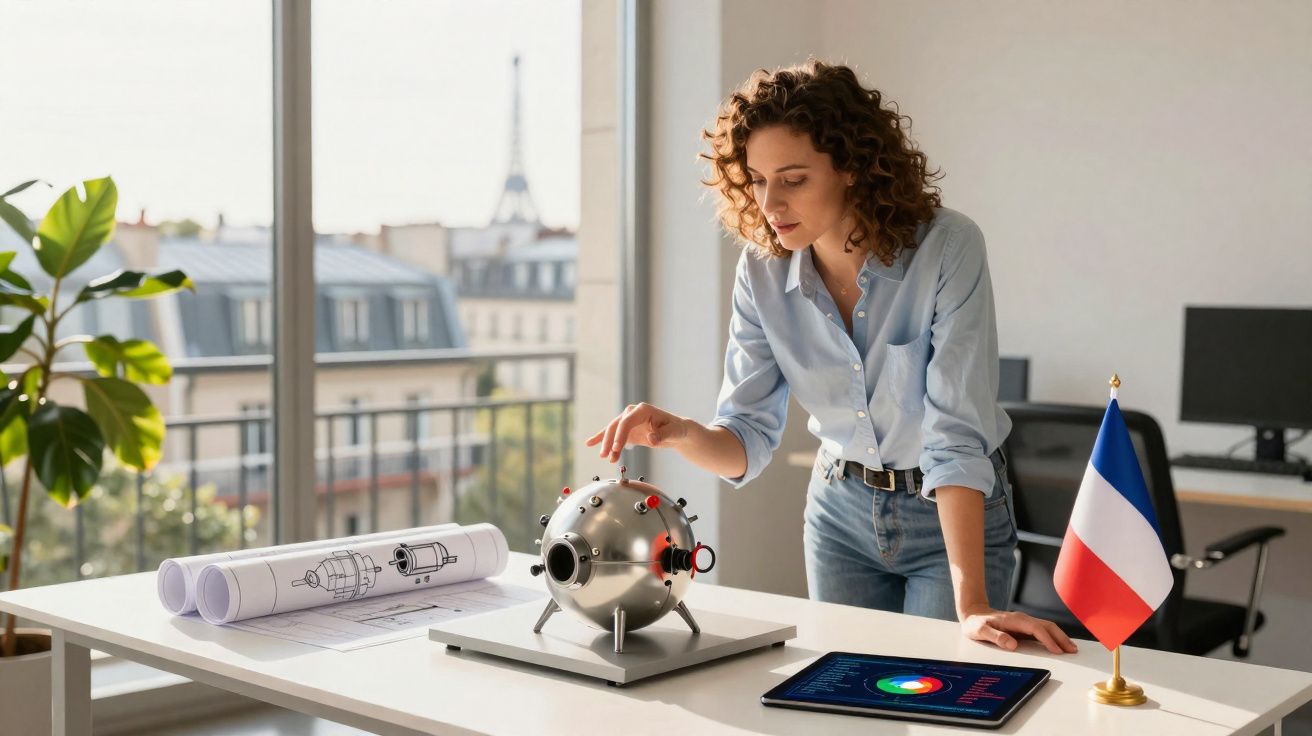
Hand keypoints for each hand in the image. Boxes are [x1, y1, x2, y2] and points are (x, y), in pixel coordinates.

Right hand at [585, 402, 689, 462]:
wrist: (676, 431)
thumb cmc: (676, 429)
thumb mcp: (673, 432)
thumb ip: (663, 435)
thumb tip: (651, 439)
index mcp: (643, 410)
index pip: (627, 422)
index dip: (620, 435)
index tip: (615, 448)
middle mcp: (633, 412)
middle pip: (616, 426)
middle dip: (609, 441)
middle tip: (606, 456)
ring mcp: (628, 420)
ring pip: (612, 431)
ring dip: (606, 444)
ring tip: (604, 457)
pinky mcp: (627, 430)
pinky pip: (612, 434)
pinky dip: (601, 438)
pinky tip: (590, 443)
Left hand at [958, 605, 1078, 654]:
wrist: (972, 613)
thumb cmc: (975, 623)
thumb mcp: (980, 631)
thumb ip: (995, 637)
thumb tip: (1012, 645)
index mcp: (1014, 620)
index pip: (1036, 629)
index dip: (1047, 640)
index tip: (1056, 651)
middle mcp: (1022, 619)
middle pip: (1046, 626)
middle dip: (1060, 637)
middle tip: (1072, 650)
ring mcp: (1024, 622)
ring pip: (1047, 627)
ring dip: (1060, 637)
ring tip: (1071, 648)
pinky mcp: (1024, 627)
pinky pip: (1042, 630)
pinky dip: (1053, 637)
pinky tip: (1059, 644)